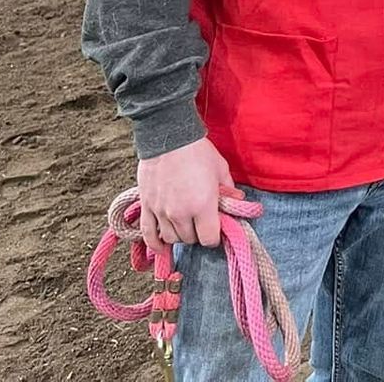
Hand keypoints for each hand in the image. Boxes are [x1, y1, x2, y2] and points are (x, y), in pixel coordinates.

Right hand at [136, 137, 239, 261]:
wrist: (168, 137)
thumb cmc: (197, 151)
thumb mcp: (221, 169)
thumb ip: (229, 190)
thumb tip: (237, 203)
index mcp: (202, 206)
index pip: (209, 239)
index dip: (215, 237)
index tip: (216, 228)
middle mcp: (180, 213)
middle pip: (190, 240)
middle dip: (198, 234)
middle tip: (201, 221)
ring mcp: (160, 211)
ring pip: (171, 238)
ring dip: (179, 235)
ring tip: (185, 224)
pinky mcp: (146, 206)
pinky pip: (148, 234)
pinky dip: (154, 243)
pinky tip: (160, 247)